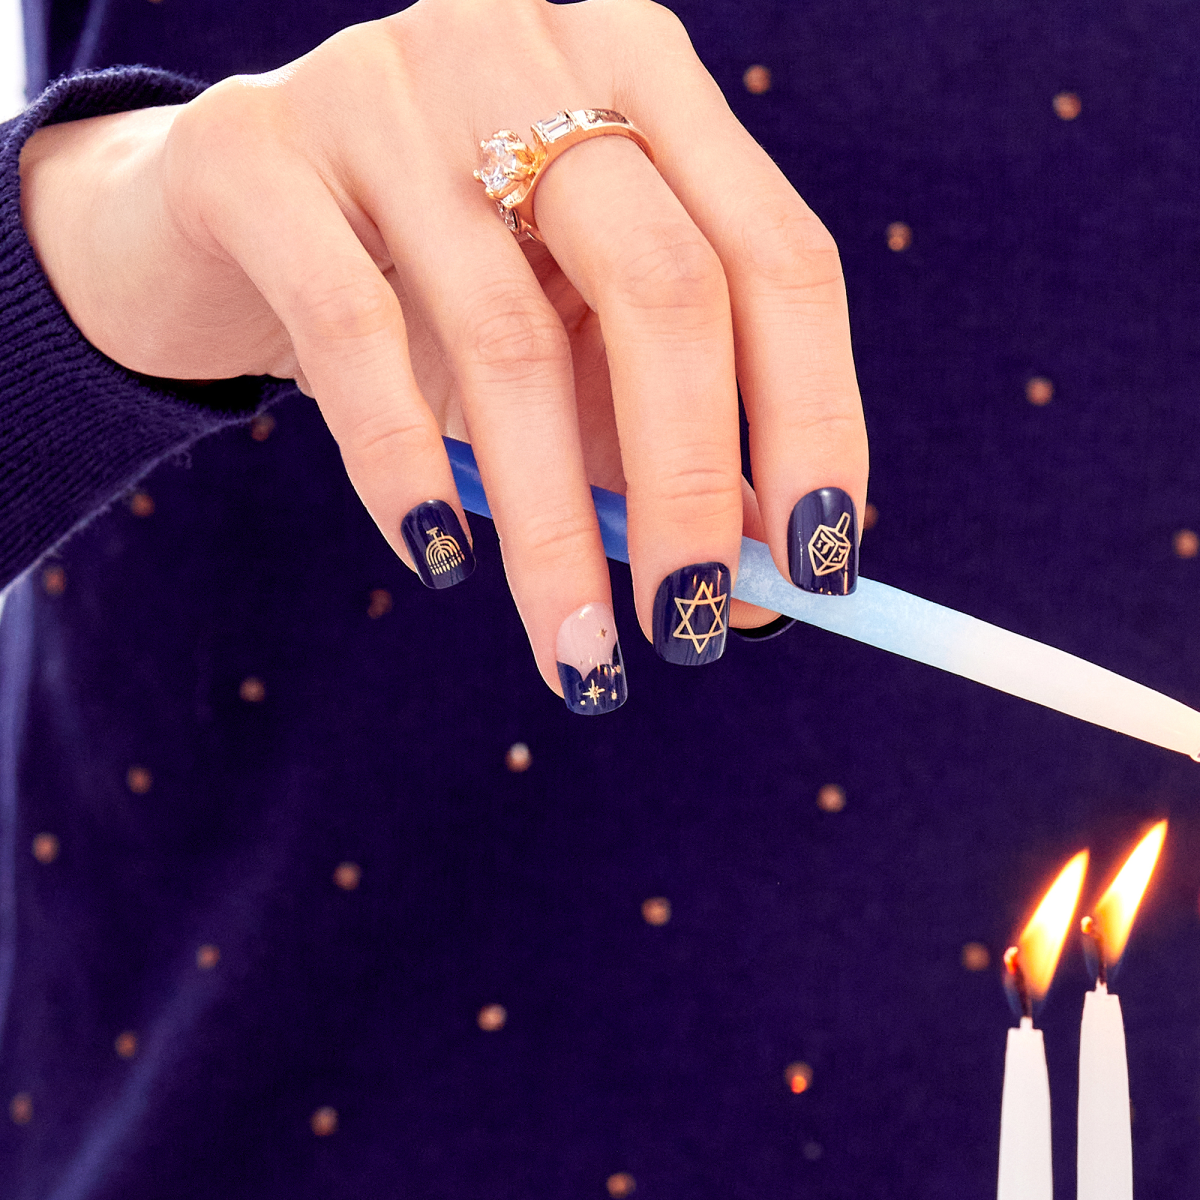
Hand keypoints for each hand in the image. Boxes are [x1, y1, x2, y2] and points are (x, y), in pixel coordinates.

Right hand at [19, 0, 866, 707]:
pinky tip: (439, 558)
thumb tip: (752, 594)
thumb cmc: (432, 290)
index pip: (779, 258)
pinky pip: (355, 335)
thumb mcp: (571, 353)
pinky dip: (405, 468)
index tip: (821, 566)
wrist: (229, 214)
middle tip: (687, 630)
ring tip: (575, 650)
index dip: (816, 419)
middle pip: (666, 287)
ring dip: (552, 530)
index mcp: (646, 85)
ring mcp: (389, 89)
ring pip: (509, 339)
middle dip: (689, 485)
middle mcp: (533, 55)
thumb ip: (662, 449)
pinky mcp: (256, 153)